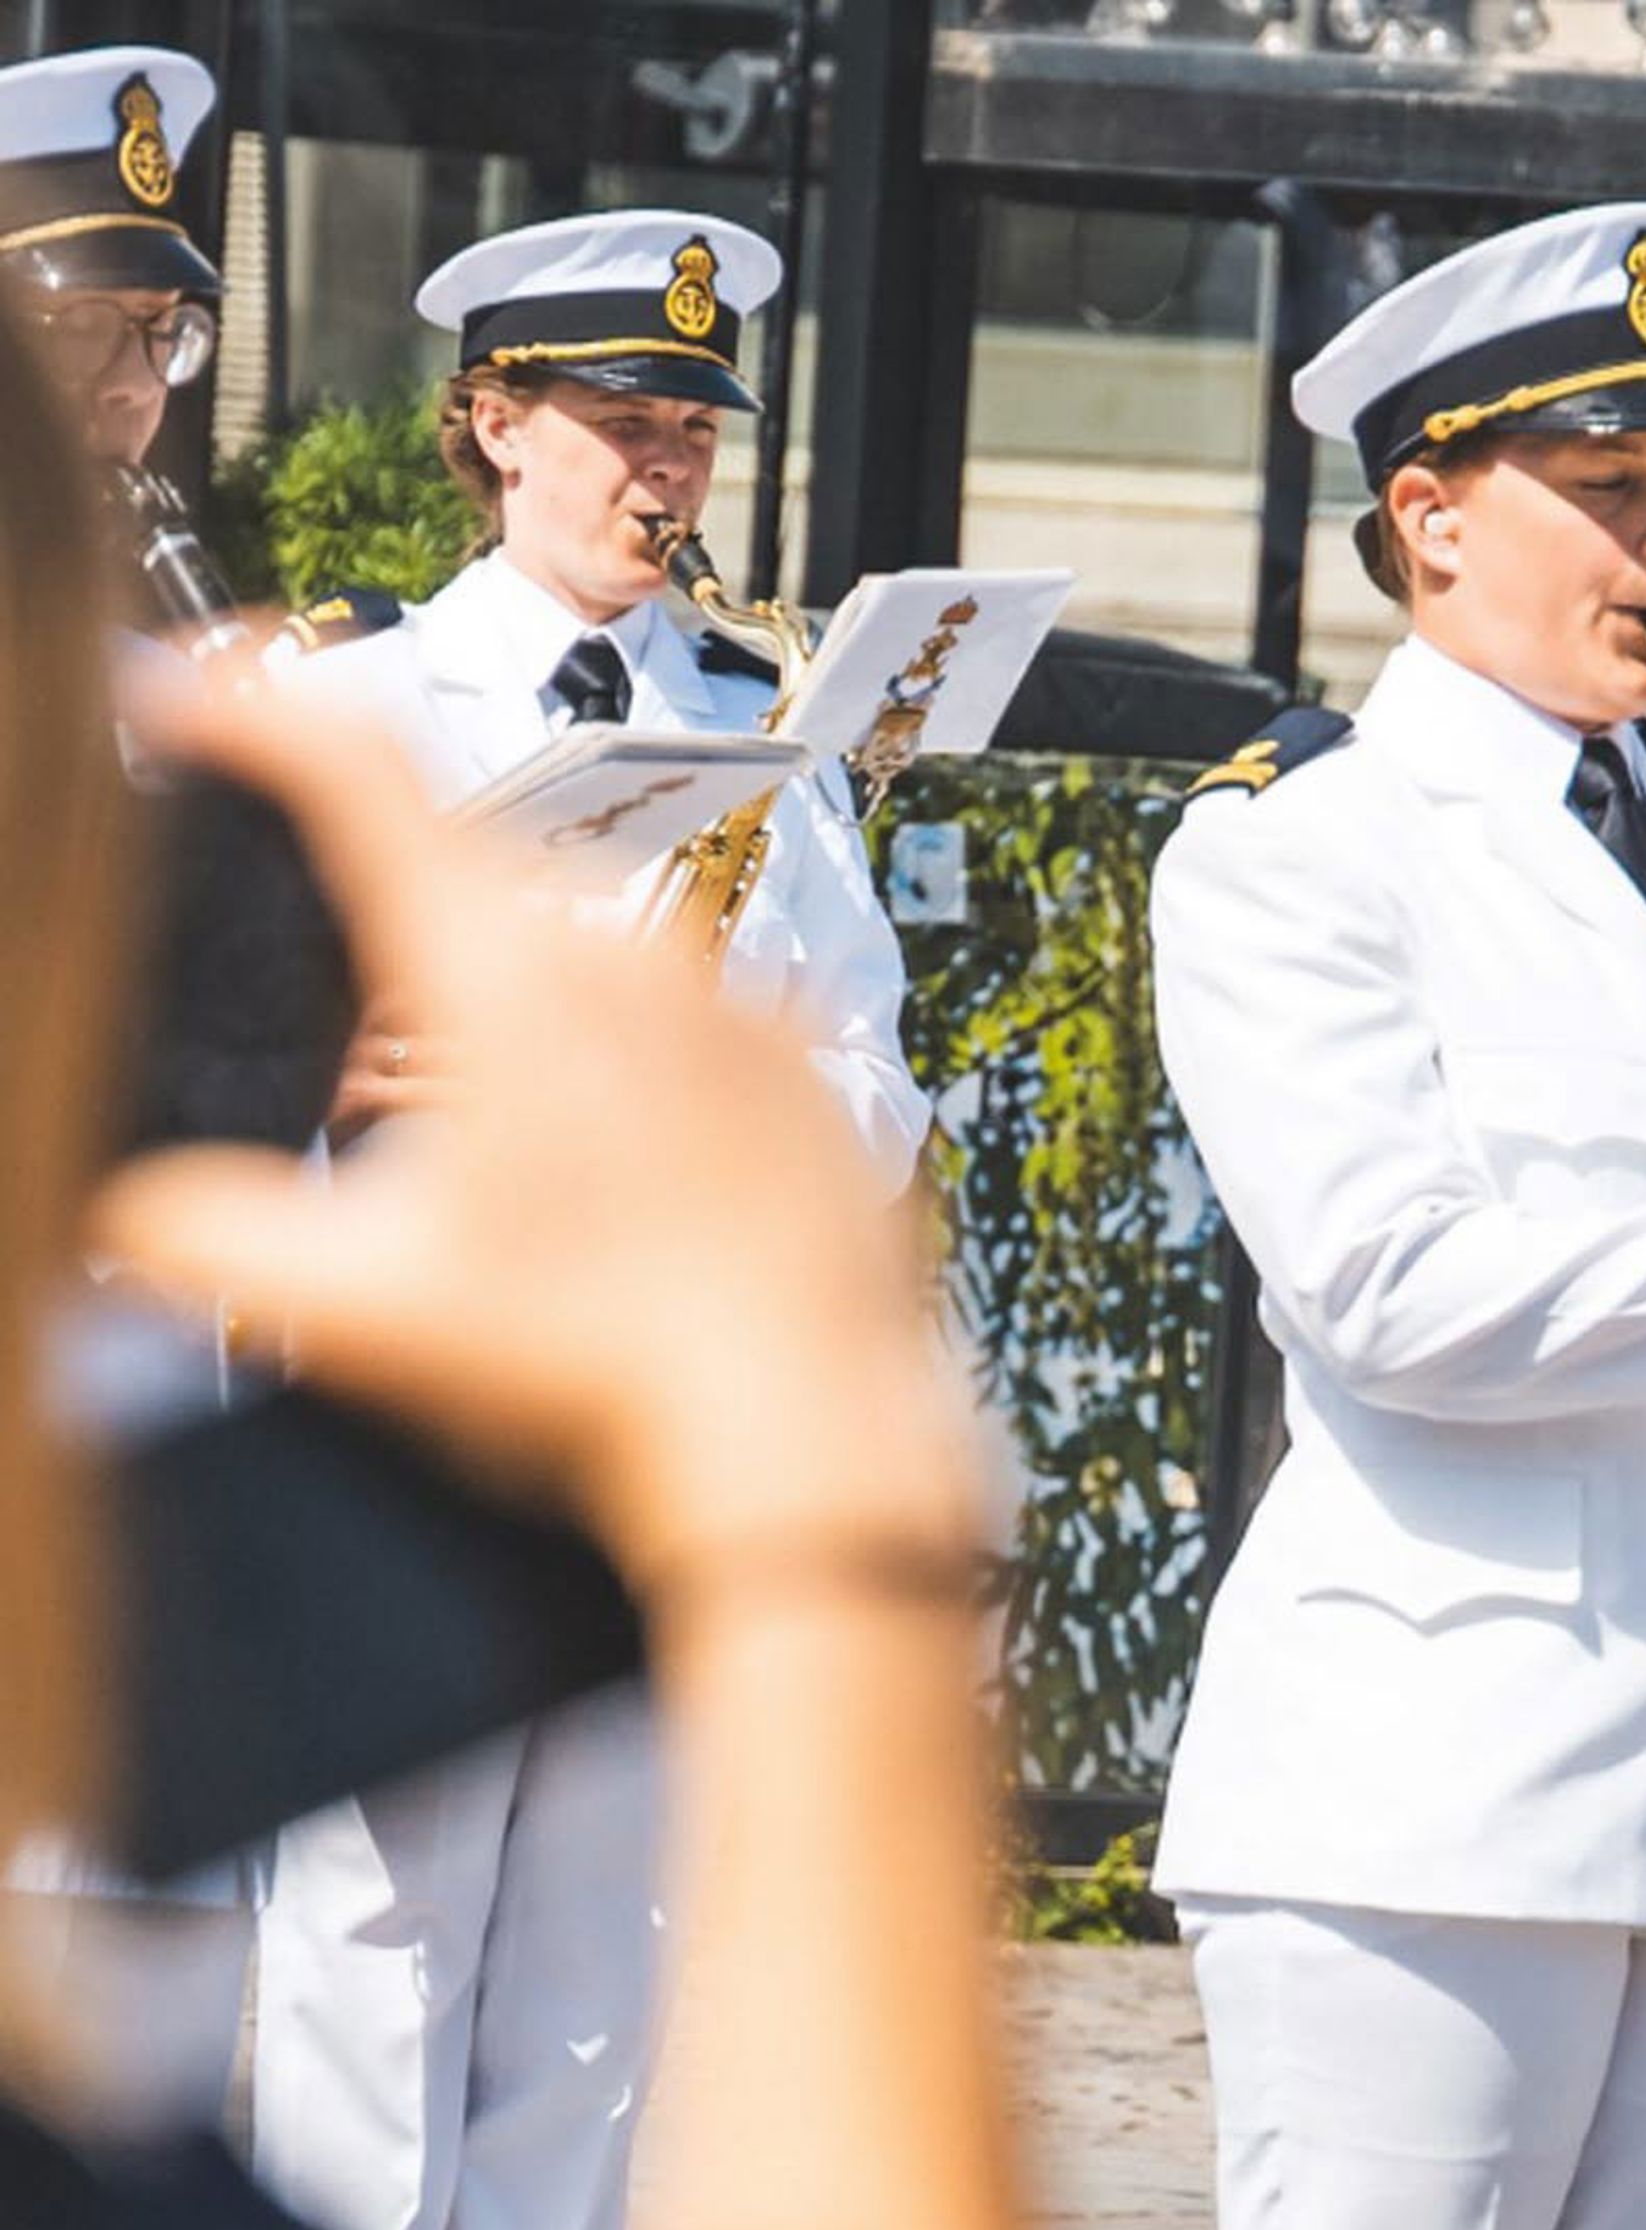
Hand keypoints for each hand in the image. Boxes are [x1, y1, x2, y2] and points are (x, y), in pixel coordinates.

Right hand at [88, 674, 980, 1600]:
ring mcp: (737, 1007)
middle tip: (371, 1084)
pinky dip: (633, 1088)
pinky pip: (692, 1040)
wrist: (808, 1428)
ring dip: (520, 1031)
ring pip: (586, 965)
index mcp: (504, 968)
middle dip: (398, 957)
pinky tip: (622, 1193)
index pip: (359, 778)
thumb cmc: (597, 1363)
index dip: (260, 711)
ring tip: (509, 1172)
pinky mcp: (809, 1075)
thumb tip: (136, 1215)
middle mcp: (631, 955)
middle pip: (469, 892)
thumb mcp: (361, 1307)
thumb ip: (209, 1244)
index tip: (198, 686)